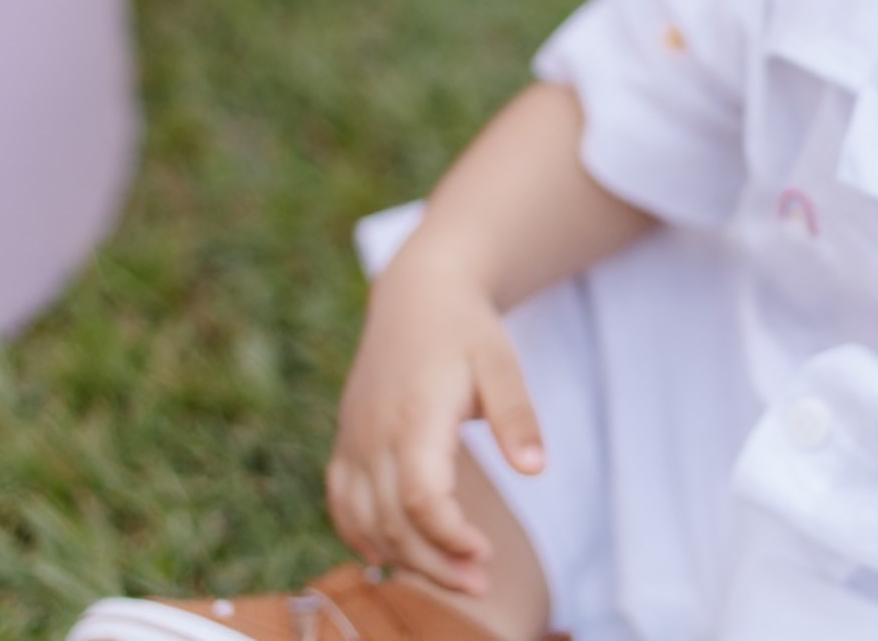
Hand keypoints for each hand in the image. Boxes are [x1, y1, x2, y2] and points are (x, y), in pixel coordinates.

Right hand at [325, 251, 546, 599]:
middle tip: (479, 582)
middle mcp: (374, 432)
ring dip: (403, 558)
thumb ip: (517, 417)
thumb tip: (536, 469)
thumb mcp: (502, 364)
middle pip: (392, 521)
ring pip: (364, 520)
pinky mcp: (345, 442)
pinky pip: (341, 504)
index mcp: (415, 413)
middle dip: (435, 563)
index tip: (484, 555)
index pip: (421, 496)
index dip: (449, 537)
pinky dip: (361, 537)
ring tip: (452, 575)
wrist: (416, 295)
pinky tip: (393, 556)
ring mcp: (354, 439)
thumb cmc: (465, 331)